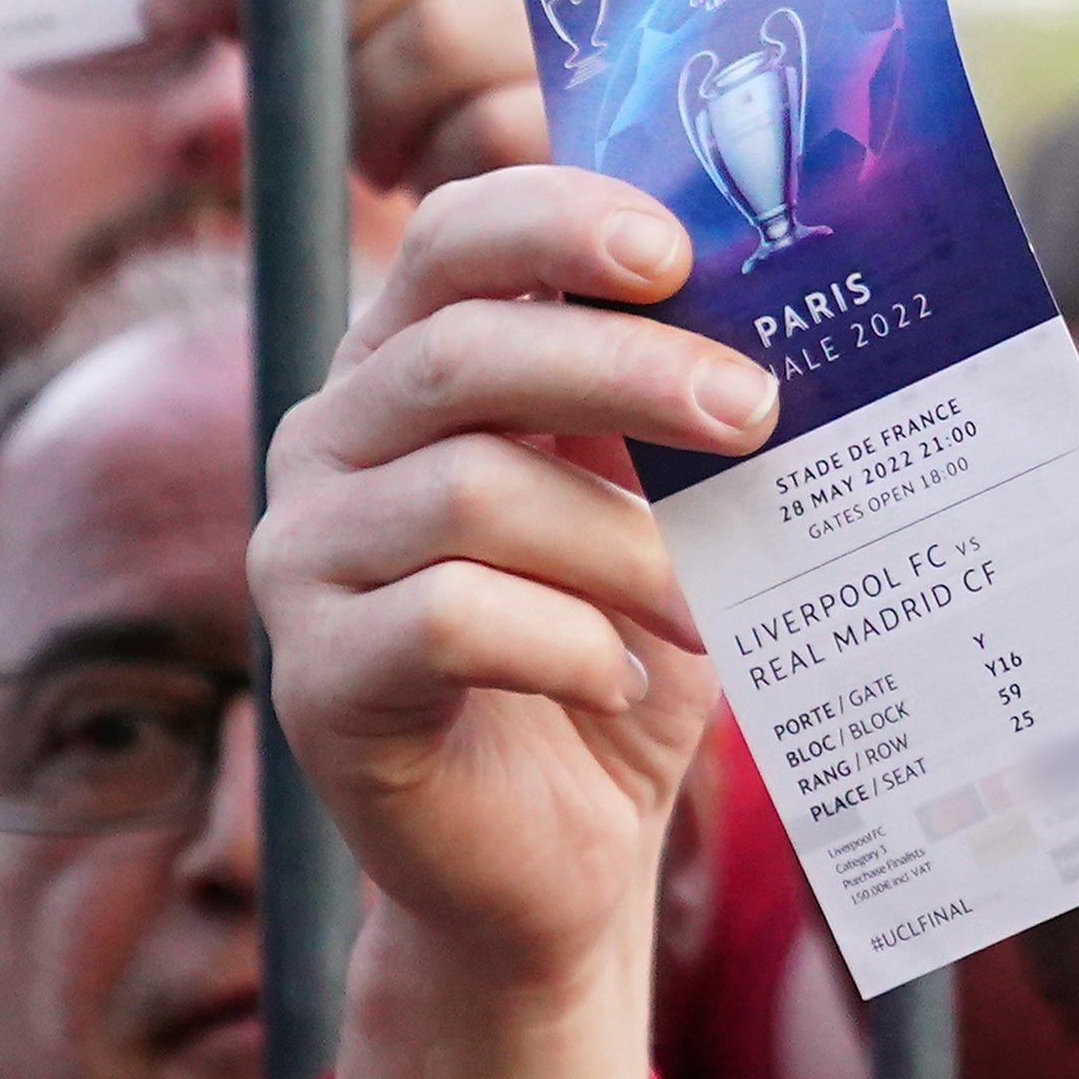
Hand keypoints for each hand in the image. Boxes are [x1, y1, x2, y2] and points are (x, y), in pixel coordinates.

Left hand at [140, 0, 638, 199]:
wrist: (689, 239)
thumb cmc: (530, 134)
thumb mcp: (445, 33)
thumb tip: (163, 2)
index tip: (164, 10)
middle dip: (315, 42)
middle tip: (317, 115)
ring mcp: (623, 15)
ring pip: (427, 40)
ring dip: (373, 117)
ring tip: (392, 160)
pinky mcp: (632, 123)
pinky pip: (484, 131)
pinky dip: (440, 172)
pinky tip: (451, 191)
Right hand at [251, 165, 761, 996]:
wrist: (555, 858)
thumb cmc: (615, 656)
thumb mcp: (656, 515)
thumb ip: (672, 417)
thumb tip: (775, 326)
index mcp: (406, 370)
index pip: (448, 240)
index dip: (552, 220)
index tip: (673, 248)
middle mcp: (329, 445)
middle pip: (461, 355)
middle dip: (624, 369)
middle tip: (756, 412)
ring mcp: (303, 562)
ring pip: (468, 496)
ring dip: (622, 545)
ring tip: (710, 607)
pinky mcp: (318, 682)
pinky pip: (447, 624)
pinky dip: (565, 643)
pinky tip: (619, 677)